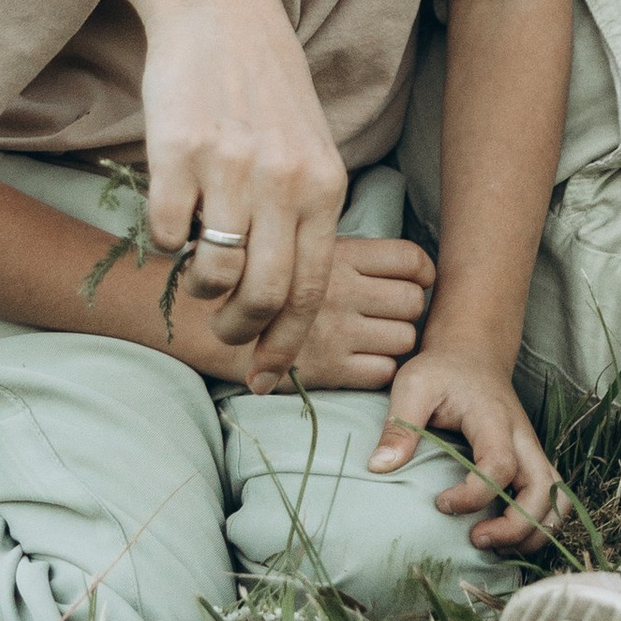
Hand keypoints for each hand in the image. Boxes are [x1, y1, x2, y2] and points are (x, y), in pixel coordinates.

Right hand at [84, 0, 350, 383]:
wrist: (218, 8)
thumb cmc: (264, 87)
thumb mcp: (308, 148)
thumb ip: (303, 215)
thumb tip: (285, 299)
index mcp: (324, 185)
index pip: (311, 288)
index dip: (287, 342)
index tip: (267, 371)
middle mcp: (283, 181)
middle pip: (264, 296)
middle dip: (242, 333)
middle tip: (225, 334)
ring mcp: (230, 168)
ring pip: (213, 275)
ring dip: (201, 289)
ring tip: (200, 267)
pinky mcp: (176, 153)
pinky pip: (165, 237)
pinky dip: (164, 244)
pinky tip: (172, 217)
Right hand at [171, 234, 433, 392]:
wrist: (199, 318)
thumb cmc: (250, 280)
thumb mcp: (296, 247)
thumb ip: (344, 254)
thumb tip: (401, 270)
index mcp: (337, 252)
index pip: (410, 260)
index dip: (421, 274)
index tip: (412, 284)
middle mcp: (341, 288)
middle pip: (414, 302)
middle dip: (407, 312)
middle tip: (386, 317)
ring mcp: (335, 328)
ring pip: (404, 338)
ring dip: (394, 343)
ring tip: (369, 341)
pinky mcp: (325, 368)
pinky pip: (381, 372)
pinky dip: (376, 371)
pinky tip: (354, 363)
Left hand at [365, 341, 562, 552]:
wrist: (473, 354)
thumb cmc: (441, 371)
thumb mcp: (413, 386)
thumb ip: (399, 426)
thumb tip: (379, 468)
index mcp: (494, 418)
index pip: (499, 465)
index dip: (473, 495)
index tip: (440, 504)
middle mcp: (522, 437)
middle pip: (543, 489)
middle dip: (516, 525)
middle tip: (476, 539)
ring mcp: (532, 450)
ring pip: (557, 497)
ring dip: (534, 530)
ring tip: (496, 545)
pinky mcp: (532, 461)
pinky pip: (553, 497)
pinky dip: (540, 523)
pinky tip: (506, 536)